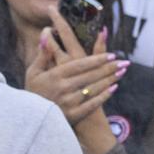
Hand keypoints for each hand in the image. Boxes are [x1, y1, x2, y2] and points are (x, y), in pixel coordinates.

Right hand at [24, 12, 126, 141]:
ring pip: (94, 88)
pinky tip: (114, 88)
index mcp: (55, 76)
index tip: (111, 54)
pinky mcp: (74, 115)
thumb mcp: (33, 73)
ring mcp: (70, 102)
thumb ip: (42, 54)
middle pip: (91, 75)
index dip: (97, 59)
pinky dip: (104, 95)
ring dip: (110, 79)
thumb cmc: (33, 92)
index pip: (80, 65)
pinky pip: (92, 104)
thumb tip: (46, 34)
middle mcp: (64, 88)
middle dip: (109, 68)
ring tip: (122, 71)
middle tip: (124, 61)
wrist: (30, 119)